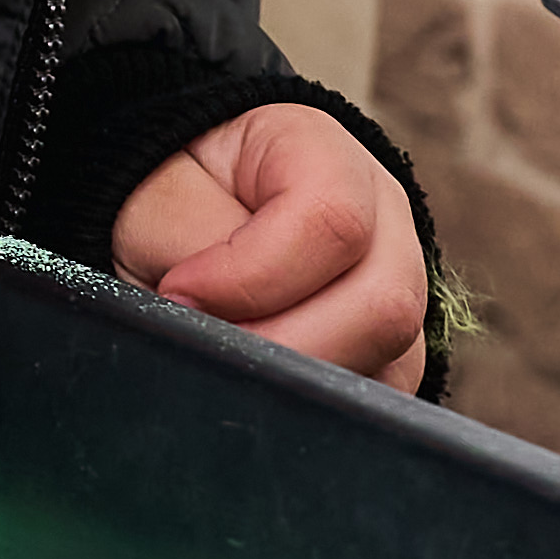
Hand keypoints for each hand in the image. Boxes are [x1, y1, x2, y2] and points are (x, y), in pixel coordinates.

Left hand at [109, 98, 431, 387]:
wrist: (183, 207)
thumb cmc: (172, 194)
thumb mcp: (161, 197)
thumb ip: (191, 242)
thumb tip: (212, 313)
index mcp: (326, 157)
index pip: (332, 223)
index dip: (249, 277)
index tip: (178, 291)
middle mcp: (385, 221)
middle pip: (383, 306)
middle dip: (279, 346)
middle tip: (204, 344)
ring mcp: (398, 289)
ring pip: (391, 363)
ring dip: (297, 379)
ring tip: (228, 356)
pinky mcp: (395, 349)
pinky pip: (378, 393)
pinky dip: (315, 401)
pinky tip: (261, 378)